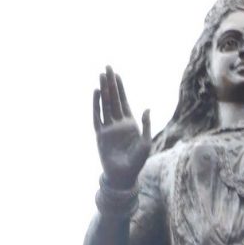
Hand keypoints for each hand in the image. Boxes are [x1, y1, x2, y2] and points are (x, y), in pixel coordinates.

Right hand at [92, 66, 151, 191]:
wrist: (124, 176)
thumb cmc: (137, 162)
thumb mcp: (145, 143)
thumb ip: (146, 125)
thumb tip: (147, 108)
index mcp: (130, 124)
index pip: (123, 101)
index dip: (120, 88)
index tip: (117, 74)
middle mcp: (118, 123)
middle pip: (113, 99)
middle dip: (111, 83)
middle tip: (107, 68)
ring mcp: (108, 128)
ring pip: (105, 105)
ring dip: (103, 90)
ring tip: (101, 76)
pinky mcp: (100, 135)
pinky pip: (97, 117)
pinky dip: (97, 105)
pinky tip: (97, 93)